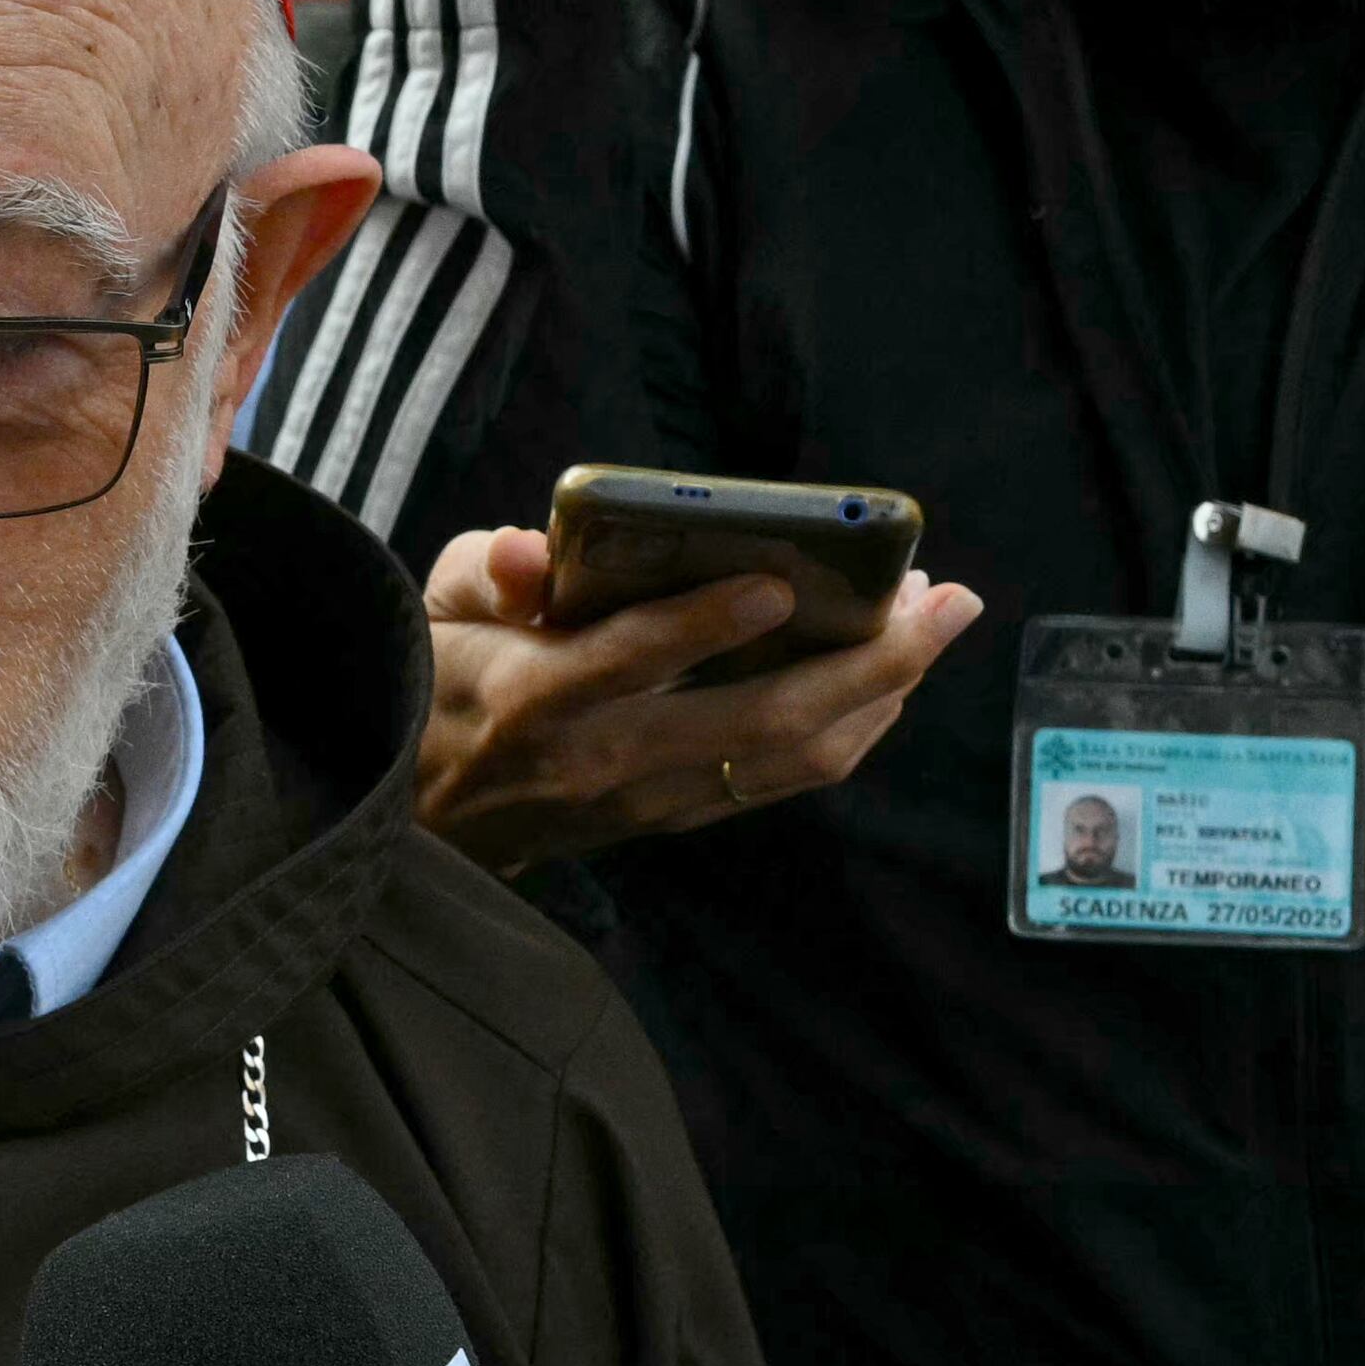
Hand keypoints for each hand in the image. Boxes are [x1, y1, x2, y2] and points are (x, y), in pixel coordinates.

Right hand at [416, 525, 981, 873]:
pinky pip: (780, 779)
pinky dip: (849, 730)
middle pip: (759, 718)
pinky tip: (889, 681)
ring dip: (880, 695)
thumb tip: (527, 548)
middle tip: (944, 599)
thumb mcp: (436, 605)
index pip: (633, 657)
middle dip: (868, 660)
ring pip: (788, 758)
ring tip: (933, 626)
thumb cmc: (441, 675)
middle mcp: (604, 756)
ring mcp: (646, 798)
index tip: (783, 580)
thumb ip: (488, 569)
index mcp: (538, 693)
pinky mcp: (671, 816)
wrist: (419, 813)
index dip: (709, 623)